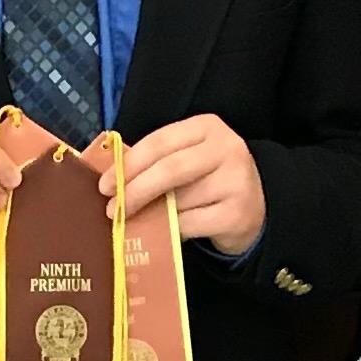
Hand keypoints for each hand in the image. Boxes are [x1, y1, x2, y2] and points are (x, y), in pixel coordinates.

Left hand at [113, 113, 265, 254]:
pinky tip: (165, 232)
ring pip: (179, 200)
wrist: (256, 207)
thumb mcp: (189, 159)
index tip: (104, 184)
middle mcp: (226, 149)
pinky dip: (171, 230)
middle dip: (134, 190)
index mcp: (207, 127)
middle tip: (112, 208)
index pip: (160, 141)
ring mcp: (235, 181)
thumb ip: (158, 162)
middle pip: (169, 168)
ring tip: (136, 221)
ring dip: (152, 214)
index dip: (128, 164)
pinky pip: (190, 224)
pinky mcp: (237, 213)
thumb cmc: (210, 180)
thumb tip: (113, 181)